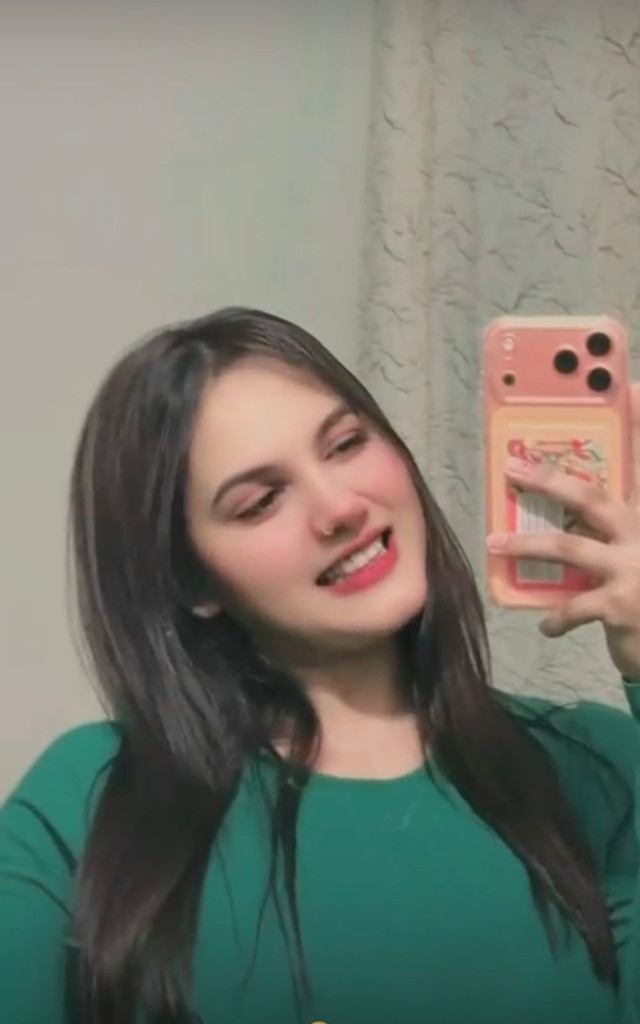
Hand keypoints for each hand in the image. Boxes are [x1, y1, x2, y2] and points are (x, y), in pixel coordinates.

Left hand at [486, 383, 639, 679]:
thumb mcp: (637, 556)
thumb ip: (615, 530)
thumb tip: (560, 516)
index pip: (639, 462)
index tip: (630, 386)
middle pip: (592, 496)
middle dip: (548, 479)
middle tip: (511, 467)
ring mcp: (635, 568)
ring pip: (569, 547)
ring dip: (525, 545)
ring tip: (494, 544)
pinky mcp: (621, 605)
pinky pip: (573, 606)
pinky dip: (555, 617)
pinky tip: (544, 626)